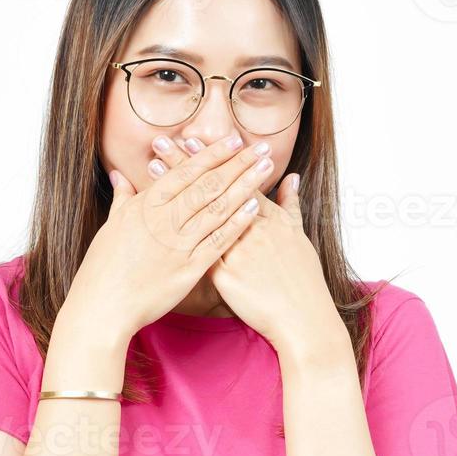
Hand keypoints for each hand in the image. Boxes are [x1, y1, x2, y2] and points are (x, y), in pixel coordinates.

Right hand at [64, 134, 278, 339]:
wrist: (102, 307)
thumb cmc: (103, 267)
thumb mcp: (111, 226)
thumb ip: (123, 198)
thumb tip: (119, 175)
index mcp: (146, 205)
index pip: (186, 172)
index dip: (213, 154)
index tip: (234, 140)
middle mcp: (164, 220)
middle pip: (208, 185)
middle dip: (237, 163)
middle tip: (262, 147)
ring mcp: (179, 244)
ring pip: (218, 208)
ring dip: (245, 186)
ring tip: (266, 168)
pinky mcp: (189, 268)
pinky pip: (218, 241)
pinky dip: (237, 223)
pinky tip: (254, 208)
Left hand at [156, 138, 341, 350]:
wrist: (303, 316)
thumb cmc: (303, 278)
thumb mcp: (299, 235)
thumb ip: (291, 204)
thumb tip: (292, 178)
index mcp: (268, 217)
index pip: (235, 179)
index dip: (212, 159)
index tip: (192, 138)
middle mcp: (251, 228)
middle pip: (213, 190)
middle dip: (187, 164)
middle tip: (164, 142)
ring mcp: (238, 251)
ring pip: (200, 215)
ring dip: (175, 191)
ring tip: (154, 169)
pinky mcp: (226, 276)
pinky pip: (196, 251)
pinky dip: (176, 231)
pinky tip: (156, 218)